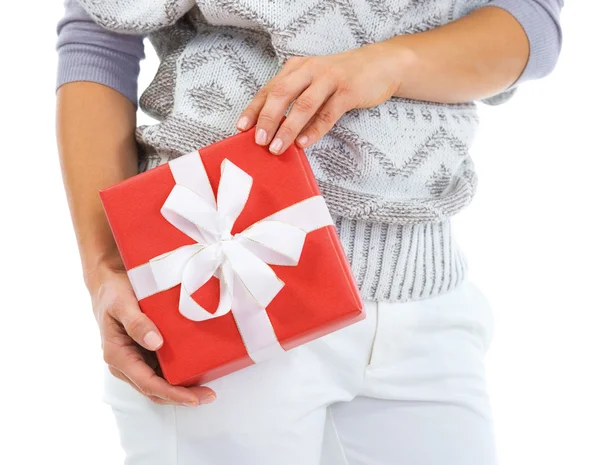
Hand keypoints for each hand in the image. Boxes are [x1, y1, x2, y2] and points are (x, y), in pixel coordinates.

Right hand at [88, 264, 215, 405]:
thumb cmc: (113, 294)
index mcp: (118, 356)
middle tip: (209, 395)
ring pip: (160, 383)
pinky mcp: (146, 354)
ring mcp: (137, 360)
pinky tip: (198, 371)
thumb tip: (155, 343)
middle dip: (182, 397)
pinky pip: (163, 370)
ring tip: (208, 388)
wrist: (109, 285)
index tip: (193, 398)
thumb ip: (137, 323)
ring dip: (183, 389)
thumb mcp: (122, 304)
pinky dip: (180, 374)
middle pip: (156, 390)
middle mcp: (127, 364)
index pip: (147, 384)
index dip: (172, 393)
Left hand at [236, 40, 407, 153]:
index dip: (254, 108)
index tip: (242, 128)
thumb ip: (296, 98)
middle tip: (258, 140)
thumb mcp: (314, 81)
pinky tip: (303, 143)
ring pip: (303, 105)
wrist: (381, 64)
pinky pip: (327, 113)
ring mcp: (330, 79)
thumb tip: (274, 128)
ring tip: (277, 147)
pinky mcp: (348, 90)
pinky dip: (314, 130)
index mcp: (297, 67)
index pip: (270, 88)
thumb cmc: (342, 78)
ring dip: (288, 128)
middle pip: (282, 94)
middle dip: (267, 118)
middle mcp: (310, 69)